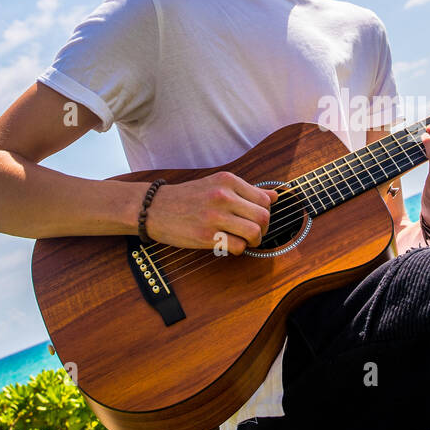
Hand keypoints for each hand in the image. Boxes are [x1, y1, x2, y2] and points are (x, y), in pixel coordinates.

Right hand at [142, 171, 278, 253]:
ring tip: (244, 240)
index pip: (265, 198)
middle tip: (254, 233)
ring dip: (254, 241)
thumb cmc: (186, 197)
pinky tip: (228, 245)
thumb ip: (246, 190)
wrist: (153, 208)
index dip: (266, 212)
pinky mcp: (207, 236)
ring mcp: (215, 216)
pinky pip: (238, 247)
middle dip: (264, 229)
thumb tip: (276, 196)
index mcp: (227, 180)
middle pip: (264, 216)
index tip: (256, 218)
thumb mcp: (216, 184)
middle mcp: (223, 196)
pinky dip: (238, 249)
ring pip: (254, 233)